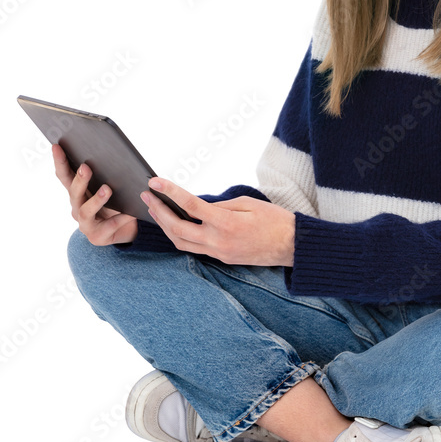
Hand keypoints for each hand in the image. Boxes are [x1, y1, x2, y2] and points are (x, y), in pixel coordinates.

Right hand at [52, 143, 138, 246]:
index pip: (65, 175)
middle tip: (86, 167)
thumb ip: (107, 174)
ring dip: (96, 199)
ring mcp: (85, 224)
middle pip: (73, 193)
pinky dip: (120, 218)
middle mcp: (77, 207)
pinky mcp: (98, 236)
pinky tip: (129, 212)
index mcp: (77, 193)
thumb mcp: (111, 187)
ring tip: (107, 189)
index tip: (57, 146)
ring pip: (85, 211)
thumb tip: (113, 153)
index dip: (60, 161)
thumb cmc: (117, 203)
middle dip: (79, 179)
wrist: (127, 230)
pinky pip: (109, 226)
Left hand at [140, 177, 295, 266]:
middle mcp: (218, 241)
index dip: (170, 192)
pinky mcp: (222, 259)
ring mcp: (219, 253)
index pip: (190, 205)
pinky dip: (180, 236)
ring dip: (165, 226)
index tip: (156, 182)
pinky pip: (194, 249)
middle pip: (177, 228)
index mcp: (226, 223)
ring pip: (181, 242)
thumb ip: (220, 204)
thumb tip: (197, 204)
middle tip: (147, 197)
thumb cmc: (275, 220)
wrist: (293, 247)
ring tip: (155, 210)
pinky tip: (174, 224)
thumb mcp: (248, 203)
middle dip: (158, 211)